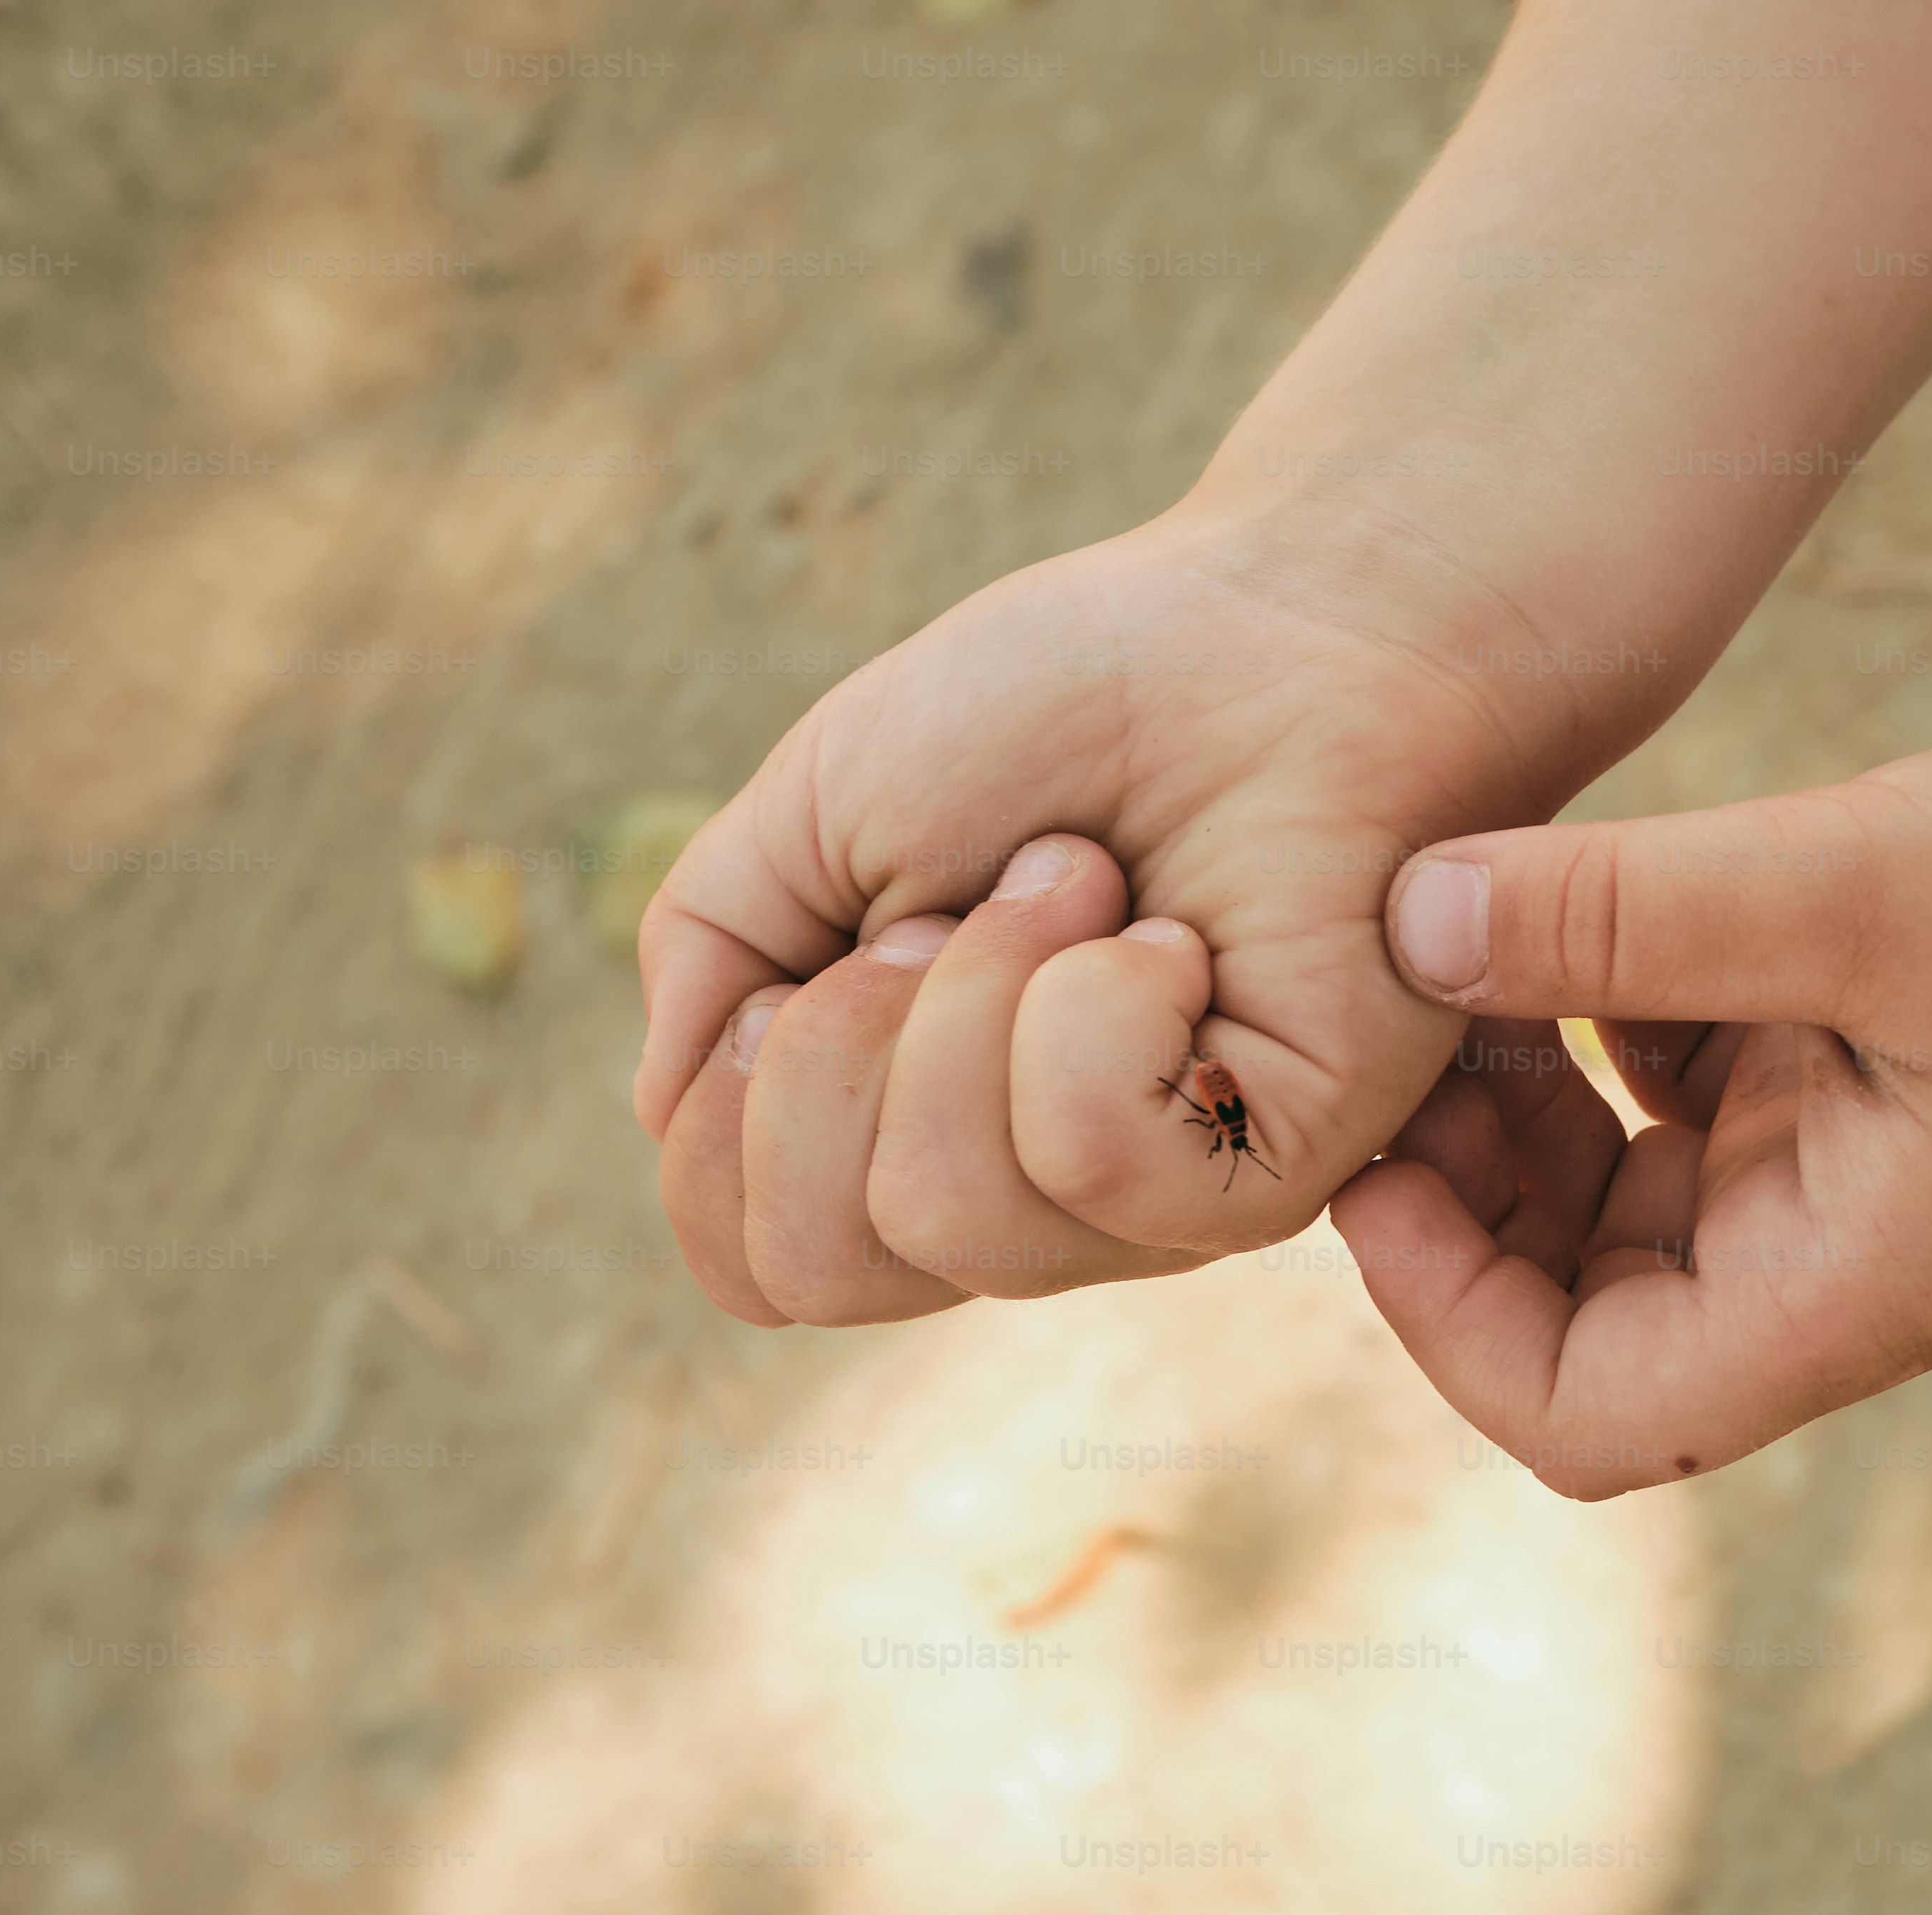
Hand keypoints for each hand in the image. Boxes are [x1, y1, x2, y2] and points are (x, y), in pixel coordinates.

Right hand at [632, 503, 1582, 1325]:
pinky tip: (1175, 940)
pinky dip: (1094, 1006)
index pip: (759, 1265)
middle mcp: (1031, 1204)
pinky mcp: (1269, 1171)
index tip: (828, 946)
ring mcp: (1152, 1207)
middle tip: (964, 902)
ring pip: (948, 1208)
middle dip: (844, 1039)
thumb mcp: (822, 814)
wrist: (1271, 632)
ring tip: (1086, 885)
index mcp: (917, 1138)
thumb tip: (660, 1113)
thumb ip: (710, 962)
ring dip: (981, 990)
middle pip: (825, 1260)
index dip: (729, 1125)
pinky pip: (1089, 1159)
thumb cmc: (1068, 708)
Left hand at [1326, 731, 1931, 1495]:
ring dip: (1526, 1089)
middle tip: (1404, 1014)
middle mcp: (1827, 1273)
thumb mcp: (1863, 890)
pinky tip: (1596, 900)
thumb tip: (1410, 918)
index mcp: (1835, 1297)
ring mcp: (1845, 1190)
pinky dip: (1614, 1014)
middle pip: (1573, 1312)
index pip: (1579, 1420)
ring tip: (1472, 934)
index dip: (1446, 1318)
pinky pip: (1687, 1094)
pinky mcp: (1864, 1098)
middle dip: (1466, 1186)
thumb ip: (1628, 913)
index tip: (1390, 1160)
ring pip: (1615, 1195)